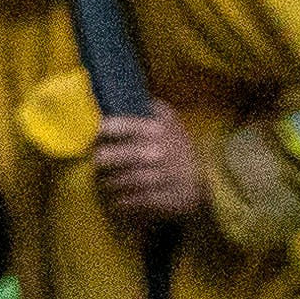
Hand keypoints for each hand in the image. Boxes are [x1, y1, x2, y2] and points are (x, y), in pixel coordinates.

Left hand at [90, 110, 204, 223]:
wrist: (205, 177)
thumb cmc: (179, 146)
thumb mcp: (170, 120)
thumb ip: (150, 108)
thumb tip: (123, 96)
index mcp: (157, 129)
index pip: (122, 126)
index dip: (102, 130)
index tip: (94, 135)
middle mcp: (159, 152)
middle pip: (120, 156)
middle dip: (103, 160)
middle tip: (97, 161)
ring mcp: (164, 176)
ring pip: (126, 180)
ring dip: (111, 183)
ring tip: (105, 182)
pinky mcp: (167, 198)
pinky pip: (137, 201)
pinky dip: (124, 202)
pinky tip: (118, 201)